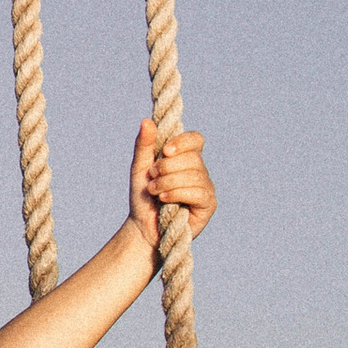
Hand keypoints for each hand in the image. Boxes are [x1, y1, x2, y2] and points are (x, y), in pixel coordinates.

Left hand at [128, 118, 215, 250]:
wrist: (142, 226)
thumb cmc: (143, 196)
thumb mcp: (140, 168)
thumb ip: (144, 145)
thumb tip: (146, 121)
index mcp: (186, 157)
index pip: (196, 140)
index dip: (182, 143)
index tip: (165, 152)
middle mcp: (199, 170)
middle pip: (193, 158)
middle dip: (167, 167)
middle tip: (152, 178)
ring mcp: (206, 187)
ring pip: (194, 175)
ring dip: (168, 182)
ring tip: (154, 191)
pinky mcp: (208, 205)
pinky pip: (198, 192)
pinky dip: (177, 193)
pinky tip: (164, 200)